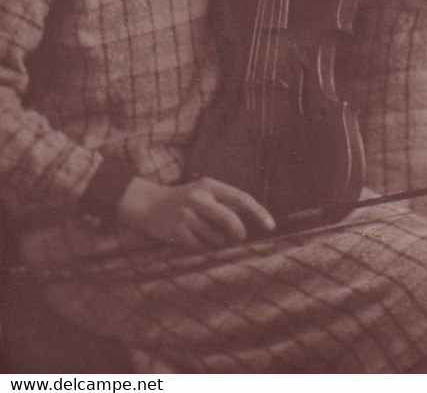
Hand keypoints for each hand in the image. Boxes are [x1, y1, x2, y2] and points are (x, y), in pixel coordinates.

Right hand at [117, 176, 275, 251]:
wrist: (149, 204)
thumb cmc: (186, 200)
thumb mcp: (205, 192)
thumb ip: (227, 202)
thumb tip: (256, 216)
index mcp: (209, 185)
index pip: (241, 198)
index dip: (258, 212)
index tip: (271, 226)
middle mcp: (198, 198)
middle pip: (230, 221)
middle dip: (238, 233)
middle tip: (238, 237)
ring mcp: (186, 215)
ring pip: (216, 238)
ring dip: (217, 242)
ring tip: (206, 234)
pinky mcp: (177, 231)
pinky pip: (202, 247)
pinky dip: (204, 248)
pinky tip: (195, 239)